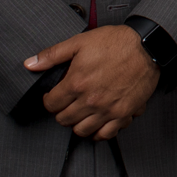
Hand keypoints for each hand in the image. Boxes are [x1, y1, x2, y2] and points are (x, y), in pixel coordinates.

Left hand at [26, 26, 159, 138]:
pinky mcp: (123, 114)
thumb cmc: (115, 42)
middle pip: (64, 119)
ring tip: (80, 114)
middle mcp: (90, 100)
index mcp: (76, 83)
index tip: (53, 96)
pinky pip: (105, 134)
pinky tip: (96, 124)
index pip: (51, 104)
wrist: (147, 47)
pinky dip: (98, 132)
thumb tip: (30, 63)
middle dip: (61, 112)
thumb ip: (52, 55)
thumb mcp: (79, 42)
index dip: (48, 100)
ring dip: (77, 123)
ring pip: (82, 130)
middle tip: (66, 104)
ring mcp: (107, 110)